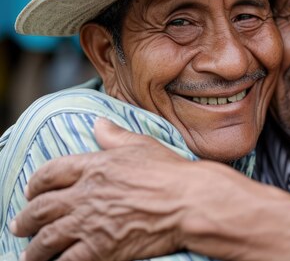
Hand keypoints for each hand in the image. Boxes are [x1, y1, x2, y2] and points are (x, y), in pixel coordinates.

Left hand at [10, 118, 201, 260]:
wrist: (189, 202)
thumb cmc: (170, 172)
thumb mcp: (142, 144)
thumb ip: (114, 135)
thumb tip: (98, 122)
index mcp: (94, 166)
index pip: (50, 173)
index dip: (36, 183)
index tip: (31, 191)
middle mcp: (85, 194)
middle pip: (42, 208)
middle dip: (25, 219)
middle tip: (19, 225)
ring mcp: (90, 223)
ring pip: (47, 239)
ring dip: (34, 249)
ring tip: (30, 254)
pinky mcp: (101, 248)